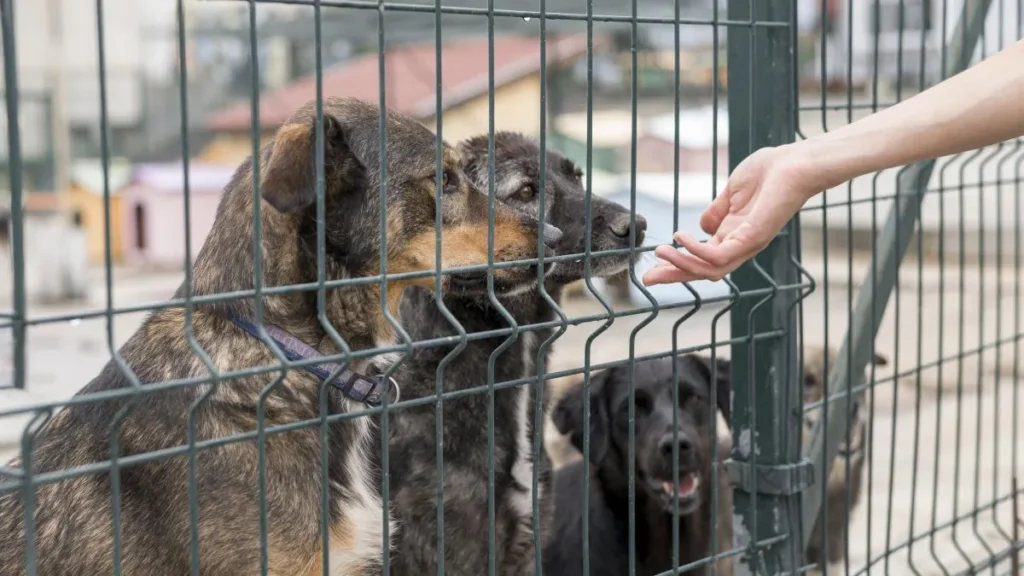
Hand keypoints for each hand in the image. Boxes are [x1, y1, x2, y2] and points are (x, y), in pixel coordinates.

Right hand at [642, 144, 822, 285]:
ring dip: (681, 265)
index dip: (677, 263)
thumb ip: (717, 211)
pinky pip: (719, 255)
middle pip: (702, 271)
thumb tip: (701, 227)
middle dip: (674, 275)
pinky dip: (697, 251)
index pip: (702, 258)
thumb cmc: (769, 172)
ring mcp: (747, 244)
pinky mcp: (752, 238)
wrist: (795, 163)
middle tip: (647, 278)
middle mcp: (740, 246)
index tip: (653, 265)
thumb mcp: (732, 193)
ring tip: (660, 252)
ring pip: (709, 270)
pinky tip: (681, 238)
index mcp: (734, 235)